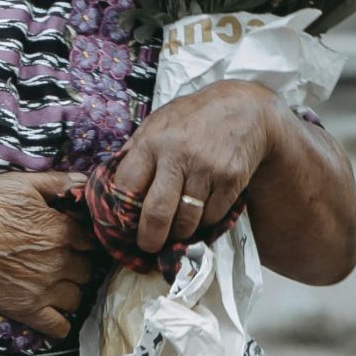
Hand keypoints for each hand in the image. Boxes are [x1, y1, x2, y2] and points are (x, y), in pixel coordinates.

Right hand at [0, 171, 96, 340]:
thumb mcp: (20, 184)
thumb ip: (57, 182)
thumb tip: (86, 181)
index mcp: (62, 231)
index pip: (89, 242)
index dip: (80, 242)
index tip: (70, 242)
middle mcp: (60, 262)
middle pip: (86, 271)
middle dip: (75, 266)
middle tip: (58, 263)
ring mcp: (46, 289)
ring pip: (76, 297)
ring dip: (69, 292)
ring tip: (53, 287)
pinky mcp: (29, 310)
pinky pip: (59, 326)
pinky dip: (61, 323)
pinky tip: (54, 315)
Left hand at [110, 80, 280, 258]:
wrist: (244, 108)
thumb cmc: (192, 118)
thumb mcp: (157, 124)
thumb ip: (135, 151)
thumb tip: (111, 183)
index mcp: (151, 143)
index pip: (126, 187)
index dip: (122, 212)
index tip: (123, 225)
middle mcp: (178, 156)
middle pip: (156, 213)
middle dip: (149, 238)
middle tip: (148, 246)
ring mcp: (206, 169)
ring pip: (187, 220)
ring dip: (179, 233)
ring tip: (175, 232)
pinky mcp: (231, 179)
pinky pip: (212, 215)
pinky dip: (205, 222)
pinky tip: (200, 214)